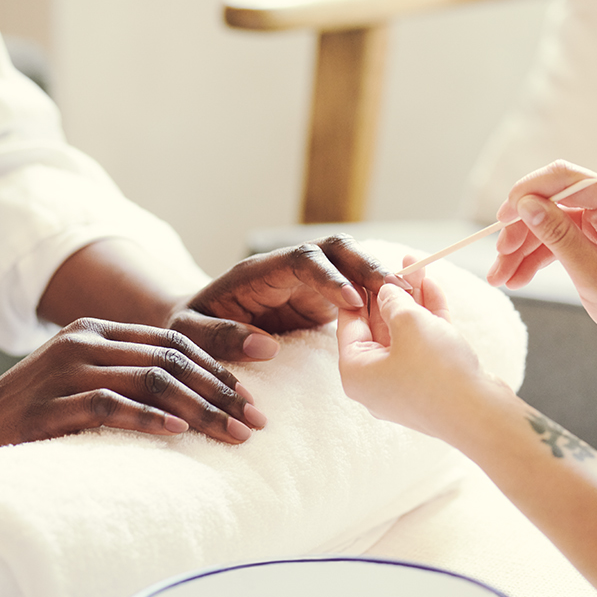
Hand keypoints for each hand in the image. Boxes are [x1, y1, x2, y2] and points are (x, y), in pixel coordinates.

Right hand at [0, 319, 266, 451]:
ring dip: (200, 408)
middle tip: (255, 419)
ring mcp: (69, 369)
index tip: (253, 388)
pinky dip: (149, 418)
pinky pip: (112, 405)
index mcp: (101, 330)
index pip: (174, 340)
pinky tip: (179, 432)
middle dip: (221, 391)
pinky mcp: (53, 403)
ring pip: (152, 381)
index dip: (218, 363)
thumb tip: (195, 394)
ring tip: (233, 432)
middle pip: (172, 361)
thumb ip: (132, 372)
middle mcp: (87, 342)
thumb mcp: (88, 376)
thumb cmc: (41, 407)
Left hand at [178, 234, 403, 361]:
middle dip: (366, 265)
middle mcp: (286, 270)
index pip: (302, 260)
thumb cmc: (187, 328)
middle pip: (334, 250)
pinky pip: (353, 290)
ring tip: (409, 299)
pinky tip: (398, 313)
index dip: (330, 276)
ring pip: (350, 266)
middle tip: (396, 290)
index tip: (352, 300)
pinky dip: (376, 298)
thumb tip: (265, 346)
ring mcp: (305, 283)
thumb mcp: (189, 334)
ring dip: (378, 278)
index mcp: (258, 272)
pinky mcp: (318, 300)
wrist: (195, 325)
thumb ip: (220, 337)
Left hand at [336, 256, 486, 438]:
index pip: (349, 324)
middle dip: (390, 292)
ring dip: (411, 299)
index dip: (357, 292)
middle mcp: (376, 381)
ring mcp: (405, 383)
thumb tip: (387, 290)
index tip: (362, 268)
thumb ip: (393, 301)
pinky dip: (427, 317)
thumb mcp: (409, 323)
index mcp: (356, 373)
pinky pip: (424, 343)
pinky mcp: (432, 382)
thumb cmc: (435, 372)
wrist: (480, 414)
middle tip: (396, 262)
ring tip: (417, 265)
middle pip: (378, 326)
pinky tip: (432, 286)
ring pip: (405, 332)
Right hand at [487, 161, 596, 334]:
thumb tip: (526, 205)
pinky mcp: (588, 240)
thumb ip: (559, 237)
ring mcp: (596, 224)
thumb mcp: (592, 273)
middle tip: (501, 255)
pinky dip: (531, 259)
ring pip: (545, 225)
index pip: (567, 180)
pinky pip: (552, 241)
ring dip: (519, 251)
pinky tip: (517, 277)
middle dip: (520, 230)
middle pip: (549, 203)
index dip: (530, 191)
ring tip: (501, 277)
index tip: (505, 216)